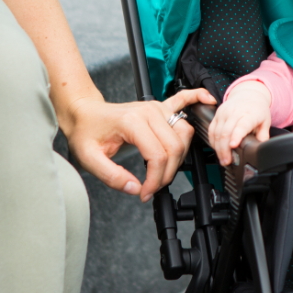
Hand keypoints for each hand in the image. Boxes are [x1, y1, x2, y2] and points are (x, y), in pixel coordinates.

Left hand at [62, 87, 216, 201]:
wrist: (83, 112)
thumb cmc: (86, 131)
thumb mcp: (89, 158)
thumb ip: (111, 176)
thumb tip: (135, 188)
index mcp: (132, 122)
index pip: (157, 156)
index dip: (155, 180)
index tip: (145, 193)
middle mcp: (149, 111)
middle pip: (174, 148)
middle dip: (167, 174)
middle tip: (153, 187)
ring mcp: (156, 107)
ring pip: (183, 134)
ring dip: (180, 155)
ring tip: (164, 169)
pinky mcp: (159, 106)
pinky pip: (184, 100)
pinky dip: (197, 98)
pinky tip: (208, 100)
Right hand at [207, 81, 271, 165]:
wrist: (248, 94)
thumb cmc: (257, 109)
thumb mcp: (265, 122)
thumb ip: (263, 136)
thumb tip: (260, 148)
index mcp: (248, 114)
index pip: (241, 126)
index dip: (236, 136)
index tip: (233, 146)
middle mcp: (234, 112)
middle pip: (225, 132)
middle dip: (224, 149)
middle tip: (227, 161)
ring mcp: (223, 113)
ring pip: (216, 133)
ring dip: (218, 148)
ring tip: (223, 159)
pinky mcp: (216, 114)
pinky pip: (211, 130)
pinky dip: (213, 141)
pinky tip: (217, 149)